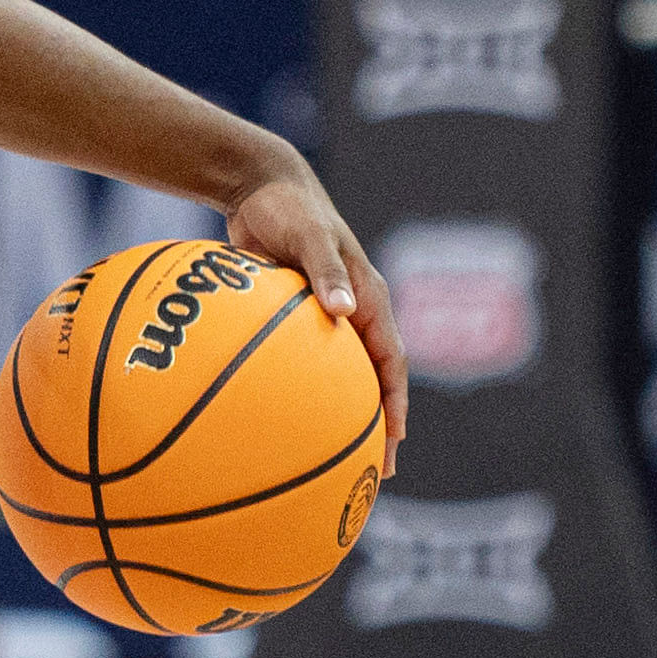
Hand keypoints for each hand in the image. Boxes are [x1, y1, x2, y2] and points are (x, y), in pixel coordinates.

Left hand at [230, 168, 404, 462]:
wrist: (261, 187)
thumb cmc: (288, 208)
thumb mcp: (309, 236)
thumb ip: (324, 271)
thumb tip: (345, 312)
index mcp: (368, 297)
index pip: (391, 361)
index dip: (396, 402)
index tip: (395, 439)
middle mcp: (353, 312)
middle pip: (373, 379)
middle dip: (378, 424)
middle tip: (374, 469)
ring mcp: (327, 316)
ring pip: (342, 376)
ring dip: (343, 415)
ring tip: (334, 459)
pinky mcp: (300, 316)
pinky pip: (305, 363)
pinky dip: (303, 391)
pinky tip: (277, 422)